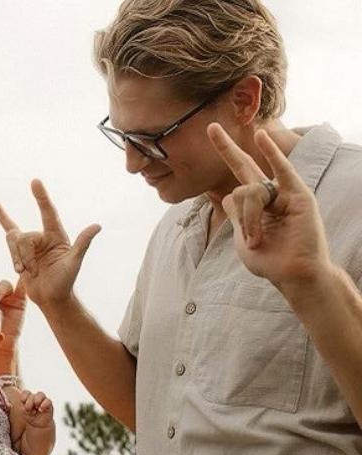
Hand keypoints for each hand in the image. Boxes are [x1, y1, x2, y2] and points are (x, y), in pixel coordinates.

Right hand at [0, 180, 100, 307]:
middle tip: (31, 270)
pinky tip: (18, 269)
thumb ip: (83, 243)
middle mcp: (42, 238)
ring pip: (13, 240)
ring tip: (24, 272)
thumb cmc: (65, 282)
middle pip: (23, 235)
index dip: (41, 196)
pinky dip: (12, 257)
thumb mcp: (74, 262)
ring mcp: (30, 246)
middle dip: (23, 254)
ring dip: (17, 258)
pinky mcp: (19, 254)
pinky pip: (9, 245)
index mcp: (56, 235)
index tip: (35, 182)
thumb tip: (97, 226)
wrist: (51, 298)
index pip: (48, 212)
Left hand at [20, 390, 53, 428]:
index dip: (24, 396)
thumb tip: (26, 403)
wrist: (39, 424)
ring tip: (36, 407)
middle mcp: (35, 398)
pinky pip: (48, 401)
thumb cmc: (31, 417)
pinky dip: (44, 404)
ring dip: (37, 400)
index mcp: (28, 398)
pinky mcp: (49, 404)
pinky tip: (41, 409)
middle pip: (32, 395)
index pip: (26, 393)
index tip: (23, 401)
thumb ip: (25, 407)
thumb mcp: (25, 413)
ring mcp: (42, 400)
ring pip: (40, 394)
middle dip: (29, 401)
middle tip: (28, 408)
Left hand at [206, 123, 330, 292]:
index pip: (236, 179)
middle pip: (243, 166)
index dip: (226, 158)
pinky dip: (271, 154)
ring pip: (250, 192)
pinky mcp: (298, 195)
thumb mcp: (242, 239)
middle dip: (225, 147)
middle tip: (210, 127)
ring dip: (249, 220)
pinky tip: (261, 137)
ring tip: (256, 241)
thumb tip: (229, 194)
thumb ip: (236, 215)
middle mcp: (268, 195)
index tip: (213, 134)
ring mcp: (283, 193)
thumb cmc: (270, 261)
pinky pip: (281, 171)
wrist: (293, 274)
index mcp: (253, 206)